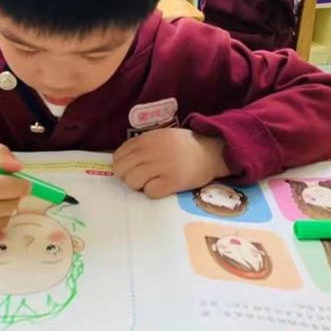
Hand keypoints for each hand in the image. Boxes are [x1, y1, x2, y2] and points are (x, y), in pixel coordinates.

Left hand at [113, 128, 229, 198]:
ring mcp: (162, 166)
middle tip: (141, 178)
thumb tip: (119, 161)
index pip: (118, 156)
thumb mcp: (159, 137)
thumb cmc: (183, 146)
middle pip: (122, 170)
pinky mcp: (173, 181)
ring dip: (140, 185)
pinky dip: (153, 192)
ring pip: (133, 182)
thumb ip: (140, 145)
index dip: (122, 165)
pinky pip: (150, 192)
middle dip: (128, 176)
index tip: (131, 169)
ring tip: (153, 182)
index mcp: (146, 139)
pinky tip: (163, 186)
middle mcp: (151, 151)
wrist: (212, 151)